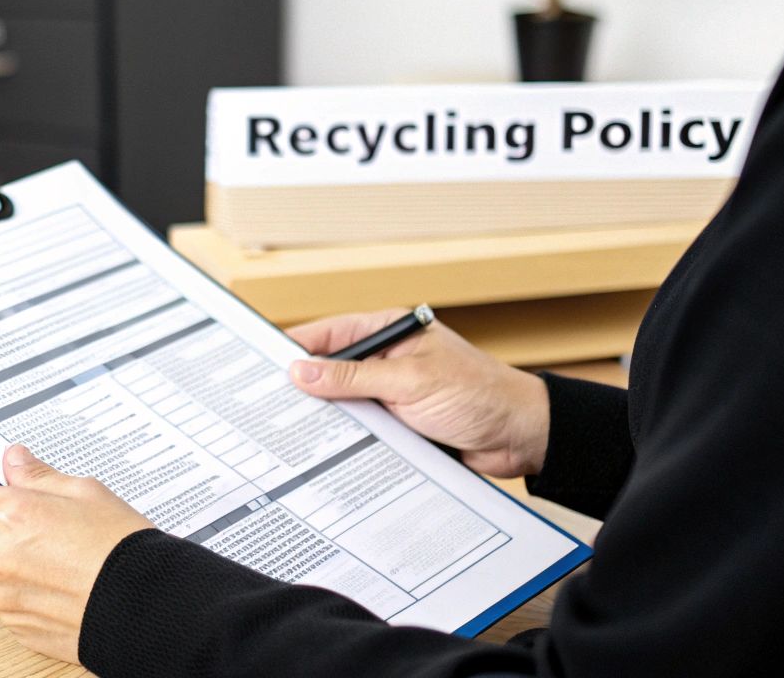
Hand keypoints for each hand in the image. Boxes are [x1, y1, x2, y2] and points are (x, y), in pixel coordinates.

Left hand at [0, 445, 153, 662]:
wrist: (147, 606)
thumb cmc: (121, 549)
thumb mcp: (85, 491)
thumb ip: (37, 476)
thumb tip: (15, 462)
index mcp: (7, 515)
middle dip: (10, 528)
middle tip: (52, 527)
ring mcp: (4, 596)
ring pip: (1, 570)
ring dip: (23, 564)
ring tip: (69, 562)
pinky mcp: (16, 625)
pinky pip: (15, 601)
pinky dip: (34, 593)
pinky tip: (68, 587)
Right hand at [286, 309, 549, 476]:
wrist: (521, 436)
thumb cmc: (479, 395)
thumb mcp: (409, 381)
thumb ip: (353, 376)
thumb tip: (302, 370)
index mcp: (390, 332)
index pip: (330, 334)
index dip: (295, 348)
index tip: (263, 366)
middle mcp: (387, 359)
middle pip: (331, 370)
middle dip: (305, 387)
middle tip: (269, 405)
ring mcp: (392, 392)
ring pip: (344, 403)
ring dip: (326, 417)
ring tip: (291, 431)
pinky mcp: (399, 422)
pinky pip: (362, 428)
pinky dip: (347, 438)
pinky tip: (326, 450)